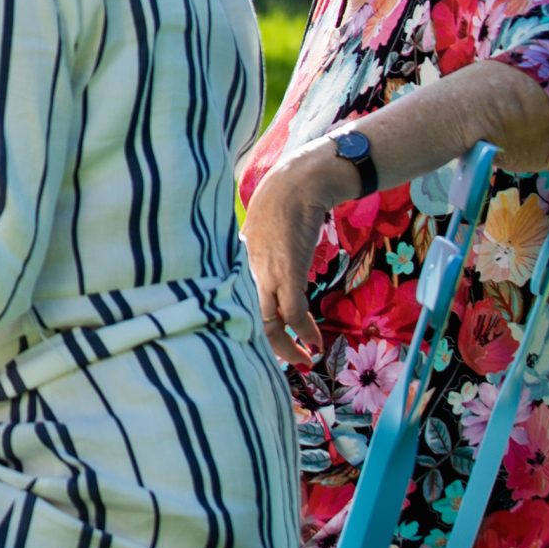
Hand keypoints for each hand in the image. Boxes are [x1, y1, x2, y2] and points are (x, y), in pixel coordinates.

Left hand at [241, 141, 347, 364]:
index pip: (232, 309)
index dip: (247, 332)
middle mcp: (245, 274)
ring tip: (302, 359)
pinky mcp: (288, 272)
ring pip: (269, 323)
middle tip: (288, 362)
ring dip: (287, 347)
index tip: (263, 347)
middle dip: (270, 349)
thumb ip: (253, 256)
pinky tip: (315, 341)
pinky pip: (295, 312)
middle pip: (249, 322)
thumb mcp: (255, 235)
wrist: (296, 185)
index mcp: (235, 267)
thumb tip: (257, 271)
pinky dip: (305, 331)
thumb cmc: (277, 206)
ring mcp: (266, 274)